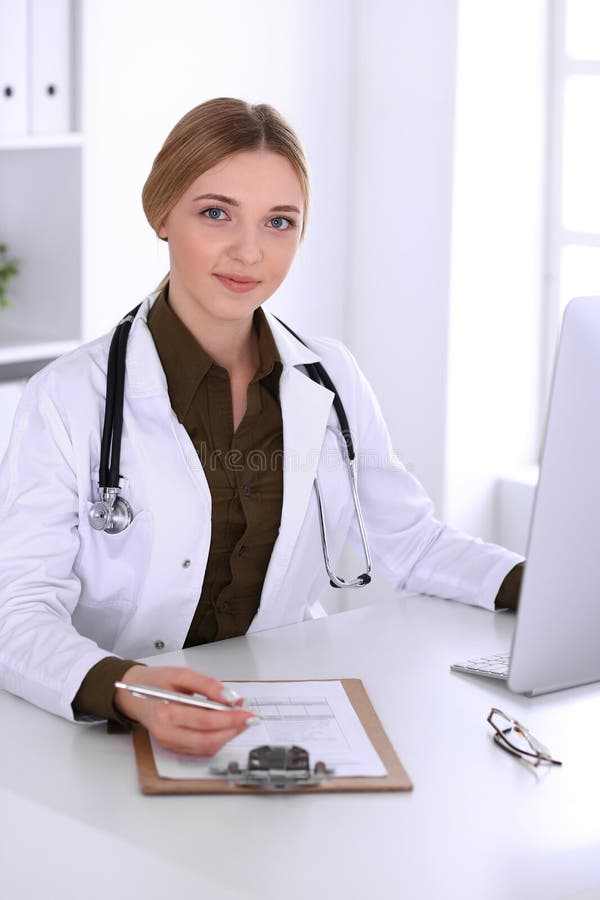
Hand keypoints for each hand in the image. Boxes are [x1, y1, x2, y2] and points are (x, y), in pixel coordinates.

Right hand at [114, 664, 257, 755]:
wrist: (133, 692)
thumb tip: (230, 698)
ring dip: (227, 736)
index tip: (248, 712)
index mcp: (166, 712)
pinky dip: (217, 739)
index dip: (231, 719)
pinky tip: (224, 726)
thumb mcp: (181, 674)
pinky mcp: (173, 747)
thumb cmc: (155, 681)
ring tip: (239, 719)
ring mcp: (169, 743)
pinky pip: (200, 750)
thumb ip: (208, 685)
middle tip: (249, 718)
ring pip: (206, 748)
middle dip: (233, 730)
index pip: (206, 721)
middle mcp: (166, 733)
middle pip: (208, 740)